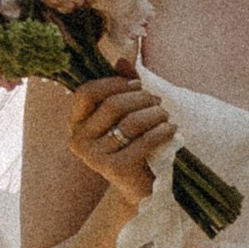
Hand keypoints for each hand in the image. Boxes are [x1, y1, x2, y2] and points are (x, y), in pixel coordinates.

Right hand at [64, 70, 174, 215]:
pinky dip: (162, 131)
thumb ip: (121, 86)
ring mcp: (94, 157)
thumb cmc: (131, 144)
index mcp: (76, 123)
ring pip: (130, 123)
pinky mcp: (114, 169)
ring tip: (165, 115)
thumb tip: (123, 60)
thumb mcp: (124, 114)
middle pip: (112, 105)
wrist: (138, 187)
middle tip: (157, 101)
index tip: (137, 85)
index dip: (114, 83)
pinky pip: (143, 142)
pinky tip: (172, 129)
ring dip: (154, 114)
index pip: (87, 92)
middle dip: (141, 98)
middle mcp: (79, 140)